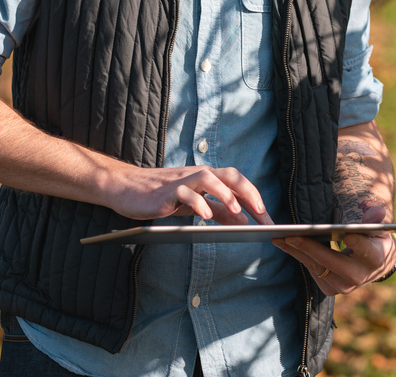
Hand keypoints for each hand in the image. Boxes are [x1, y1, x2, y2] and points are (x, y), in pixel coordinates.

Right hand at [106, 165, 272, 225]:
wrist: (127, 189)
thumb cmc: (163, 196)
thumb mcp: (196, 204)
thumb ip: (218, 210)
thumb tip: (243, 220)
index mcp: (207, 178)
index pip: (237, 182)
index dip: (255, 198)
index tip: (268, 219)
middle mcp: (197, 175)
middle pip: (229, 175)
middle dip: (248, 193)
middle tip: (261, 214)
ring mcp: (182, 181)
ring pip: (208, 178)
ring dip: (225, 194)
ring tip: (237, 212)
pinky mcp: (166, 192)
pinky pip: (184, 193)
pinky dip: (197, 203)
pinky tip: (205, 217)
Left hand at [271, 206, 395, 295]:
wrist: (376, 265)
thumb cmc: (374, 240)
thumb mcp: (378, 228)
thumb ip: (375, 221)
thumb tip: (378, 212)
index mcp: (375, 259)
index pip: (365, 249)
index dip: (356, 243)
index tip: (346, 233)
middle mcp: (359, 276)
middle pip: (331, 261)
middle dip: (310, 247)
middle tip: (291, 235)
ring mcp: (344, 286)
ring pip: (317, 267)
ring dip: (297, 252)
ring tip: (280, 238)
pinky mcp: (331, 289)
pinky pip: (312, 272)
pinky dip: (299, 258)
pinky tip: (286, 245)